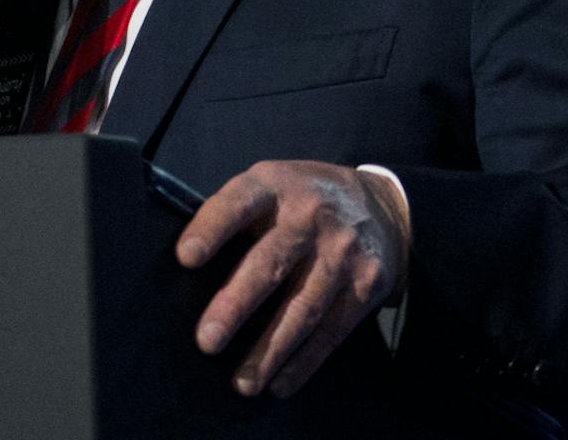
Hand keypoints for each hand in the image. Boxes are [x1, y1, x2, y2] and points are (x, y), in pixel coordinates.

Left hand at [177, 160, 410, 398]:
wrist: (382, 207)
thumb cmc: (303, 199)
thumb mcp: (272, 184)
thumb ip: (237, 212)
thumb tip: (185, 262)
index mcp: (275, 185)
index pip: (239, 202)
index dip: (212, 229)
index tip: (185, 258)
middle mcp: (310, 216)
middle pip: (270, 264)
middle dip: (236, 305)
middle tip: (207, 341)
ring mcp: (341, 253)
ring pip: (302, 308)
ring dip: (269, 350)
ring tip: (242, 382)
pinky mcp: (365, 285)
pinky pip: (331, 331)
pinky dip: (304, 363)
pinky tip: (279, 383)